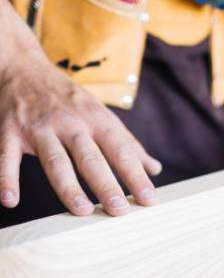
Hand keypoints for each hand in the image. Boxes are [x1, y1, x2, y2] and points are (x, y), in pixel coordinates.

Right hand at [0, 51, 161, 216]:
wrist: (22, 66)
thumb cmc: (69, 99)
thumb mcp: (100, 115)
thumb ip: (127, 144)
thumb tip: (154, 169)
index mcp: (96, 119)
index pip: (121, 151)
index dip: (136, 175)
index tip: (149, 200)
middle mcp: (70, 122)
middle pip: (90, 158)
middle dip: (106, 184)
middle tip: (120, 210)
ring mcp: (39, 127)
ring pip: (55, 160)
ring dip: (68, 186)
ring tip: (82, 211)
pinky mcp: (9, 131)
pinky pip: (7, 157)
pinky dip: (6, 177)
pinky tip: (10, 199)